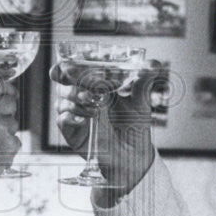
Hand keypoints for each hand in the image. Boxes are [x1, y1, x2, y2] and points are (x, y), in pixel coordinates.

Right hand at [51, 60, 161, 191]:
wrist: (133, 154)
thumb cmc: (134, 125)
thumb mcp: (141, 101)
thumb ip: (144, 81)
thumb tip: (153, 65)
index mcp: (95, 83)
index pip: (77, 66)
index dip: (74, 62)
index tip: (80, 61)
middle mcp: (81, 95)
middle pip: (63, 78)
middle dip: (67, 74)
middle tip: (76, 75)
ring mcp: (75, 112)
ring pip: (62, 98)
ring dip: (75, 98)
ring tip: (95, 107)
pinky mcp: (71, 130)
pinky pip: (62, 119)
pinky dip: (70, 116)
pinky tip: (83, 119)